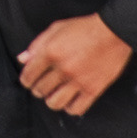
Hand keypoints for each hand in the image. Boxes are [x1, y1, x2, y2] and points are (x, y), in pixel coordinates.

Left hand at [17, 12, 133, 115]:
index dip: (26, 79)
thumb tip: (23, 59)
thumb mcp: (57, 28)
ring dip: (51, 100)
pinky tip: (70, 99)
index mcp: (51, 52)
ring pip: (54, 103)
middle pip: (40, 90)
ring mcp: (78, 81)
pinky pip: (76, 109)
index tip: (28, 80)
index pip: (28, 75)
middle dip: (38, 88)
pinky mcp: (93, 90)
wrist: (114, 32)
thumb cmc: (86, 28)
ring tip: (55, 93)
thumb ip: (37, 44)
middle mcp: (63, 68)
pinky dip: (69, 107)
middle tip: (43, 84)